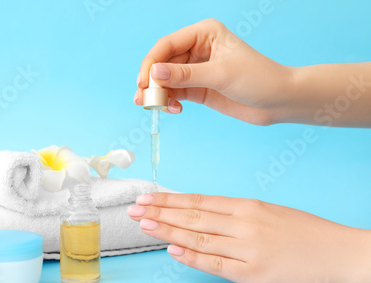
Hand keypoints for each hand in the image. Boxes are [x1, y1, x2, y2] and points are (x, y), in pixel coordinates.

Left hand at [127, 192, 370, 282]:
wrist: (340, 253)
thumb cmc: (304, 232)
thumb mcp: (268, 212)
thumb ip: (235, 213)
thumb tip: (201, 214)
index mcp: (247, 206)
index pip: (199, 201)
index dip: (169, 200)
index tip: (147, 197)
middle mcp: (244, 223)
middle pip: (193, 217)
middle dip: (160, 212)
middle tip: (133, 209)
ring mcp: (248, 248)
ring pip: (200, 237)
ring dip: (168, 230)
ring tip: (144, 225)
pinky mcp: (255, 273)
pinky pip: (217, 264)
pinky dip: (192, 257)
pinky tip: (172, 250)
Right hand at [134, 19, 293, 125]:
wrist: (278, 101)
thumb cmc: (258, 78)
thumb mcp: (220, 75)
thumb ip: (185, 75)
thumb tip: (155, 75)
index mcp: (204, 33)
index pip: (167, 45)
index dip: (152, 62)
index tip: (143, 82)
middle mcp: (197, 48)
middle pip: (163, 62)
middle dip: (152, 81)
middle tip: (144, 99)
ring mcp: (196, 69)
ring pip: (166, 79)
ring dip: (158, 93)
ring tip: (156, 107)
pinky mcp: (198, 88)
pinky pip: (175, 92)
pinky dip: (169, 101)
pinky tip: (173, 109)